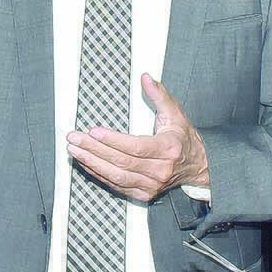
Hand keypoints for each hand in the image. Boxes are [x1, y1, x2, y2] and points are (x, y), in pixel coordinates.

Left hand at [64, 74, 208, 201]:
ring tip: (74, 150)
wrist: (197, 167)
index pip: (136, 147)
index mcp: (168, 149)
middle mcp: (160, 171)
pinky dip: (99, 174)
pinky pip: (117, 185)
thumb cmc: (183, 138)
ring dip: (92, 163)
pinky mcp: (144, 194)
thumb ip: (159, 95)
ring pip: (116, 176)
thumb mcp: (175, 114)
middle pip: (121, 161)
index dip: (113, 140)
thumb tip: (145, 77)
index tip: (93, 131)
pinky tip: (87, 163)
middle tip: (74, 138)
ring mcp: (152, 185)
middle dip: (94, 149)